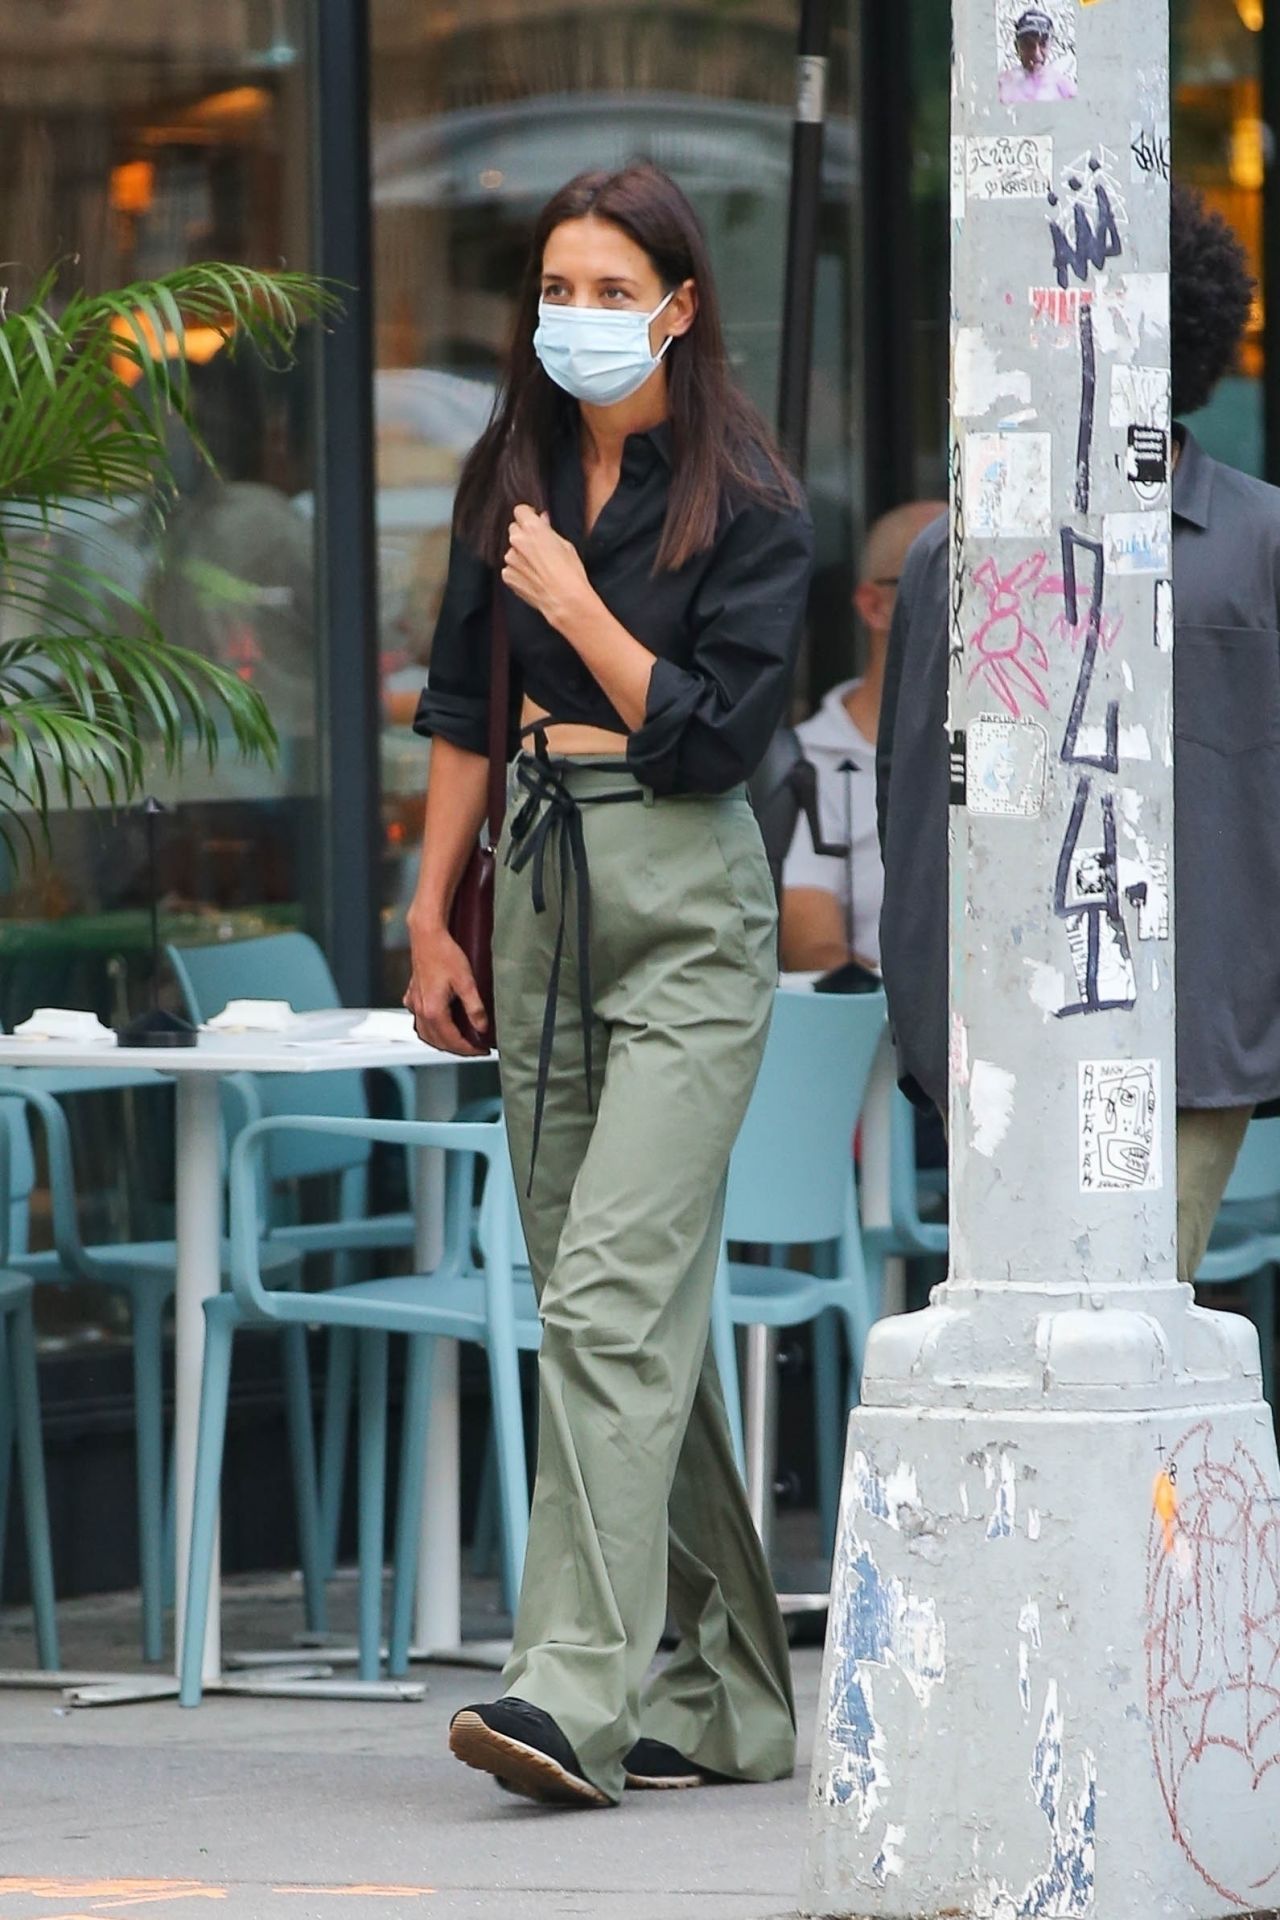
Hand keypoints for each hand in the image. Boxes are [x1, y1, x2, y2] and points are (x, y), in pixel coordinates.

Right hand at [403, 917, 489, 1056]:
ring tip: (459, 1039)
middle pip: (437, 1041)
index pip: (452, 1041)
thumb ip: (475, 1008)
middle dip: (457, 1048)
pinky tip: (439, 1021)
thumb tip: (482, 1027)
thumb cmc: (445, 954)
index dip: (469, 1049)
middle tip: (474, 1047)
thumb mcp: (467, 982)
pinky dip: (429, 1026)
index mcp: (433, 1011)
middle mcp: (420, 1010)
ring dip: (441, 1041)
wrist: (427, 935)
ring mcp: (414, 1003)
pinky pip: (418, 1019)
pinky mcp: (412, 994)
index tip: (482, 1050)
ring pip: (425, 1033)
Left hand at [503, 504, 591, 627]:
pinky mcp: (507, 576)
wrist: (565, 600)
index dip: (528, 515)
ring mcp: (510, 559)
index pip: (520, 511)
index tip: (533, 521)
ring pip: (512, 551)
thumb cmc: (570, 573)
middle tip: (539, 547)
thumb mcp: (565, 544)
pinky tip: (533, 578)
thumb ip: (548, 530)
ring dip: (521, 555)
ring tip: (539, 568)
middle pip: (514, 530)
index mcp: (532, 528)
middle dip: (524, 535)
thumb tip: (542, 521)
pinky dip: (519, 572)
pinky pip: (510, 568)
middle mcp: (517, 541)